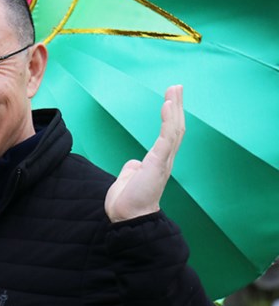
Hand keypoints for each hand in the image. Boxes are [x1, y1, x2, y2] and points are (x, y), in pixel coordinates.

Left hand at [105, 85, 184, 222]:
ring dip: (174, 108)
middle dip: (176, 106)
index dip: (171, 116)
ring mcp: (163, 161)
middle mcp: (165, 160)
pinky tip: (167, 106)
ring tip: (175, 91)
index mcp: (158, 162)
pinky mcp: (158, 163)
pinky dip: (167, 121)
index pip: (168, 134)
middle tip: (177, 86)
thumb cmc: (128, 203)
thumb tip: (134, 164)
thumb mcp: (129, 180)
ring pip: (174, 130)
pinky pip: (166, 138)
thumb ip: (133, 169)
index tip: (171, 99)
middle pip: (175, 127)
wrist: (128, 218)